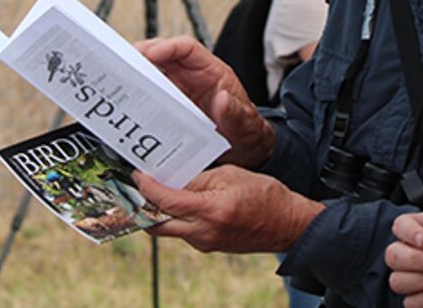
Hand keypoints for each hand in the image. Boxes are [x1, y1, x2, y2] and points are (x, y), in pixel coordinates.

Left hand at [133, 164, 324, 252]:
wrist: (286, 223)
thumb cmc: (264, 195)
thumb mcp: (230, 175)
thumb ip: (198, 179)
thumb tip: (172, 179)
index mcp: (210, 211)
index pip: (166, 202)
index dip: (146, 187)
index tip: (137, 175)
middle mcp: (203, 233)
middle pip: (157, 225)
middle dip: (142, 206)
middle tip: (136, 187)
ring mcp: (205, 243)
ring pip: (169, 229)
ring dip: (160, 211)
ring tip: (158, 189)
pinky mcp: (208, 246)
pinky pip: (184, 232)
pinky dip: (176, 217)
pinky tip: (179, 200)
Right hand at [136, 36, 273, 166]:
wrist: (243, 149)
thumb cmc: (245, 131)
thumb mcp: (244, 124)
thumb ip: (235, 113)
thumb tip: (224, 100)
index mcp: (212, 72)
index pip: (187, 49)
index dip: (167, 47)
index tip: (150, 54)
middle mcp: (193, 77)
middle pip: (165, 55)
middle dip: (143, 55)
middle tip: (123, 62)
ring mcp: (181, 90)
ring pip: (155, 72)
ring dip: (137, 72)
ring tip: (118, 78)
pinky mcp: (171, 105)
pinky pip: (152, 93)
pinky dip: (138, 93)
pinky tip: (126, 100)